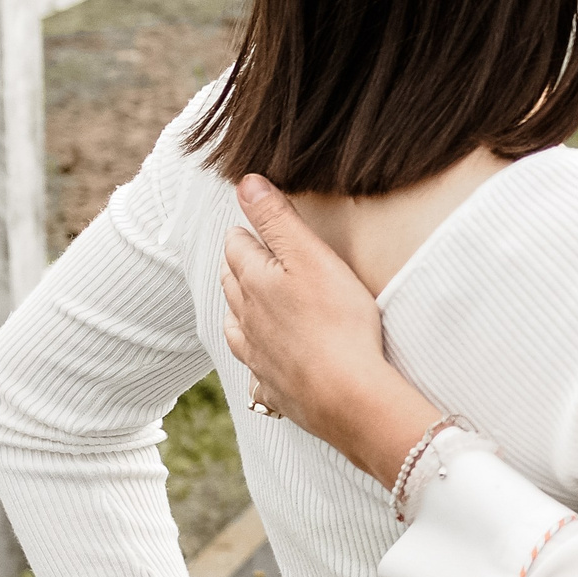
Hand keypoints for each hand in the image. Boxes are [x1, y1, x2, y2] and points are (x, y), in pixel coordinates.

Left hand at [221, 176, 440, 487]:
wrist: (345, 393)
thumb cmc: (338, 321)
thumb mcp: (312, 257)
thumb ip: (277, 219)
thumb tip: (245, 183)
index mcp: (255, 281)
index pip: (238, 246)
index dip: (245, 230)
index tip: (249, 223)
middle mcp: (247, 316)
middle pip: (232, 281)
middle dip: (237, 262)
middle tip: (245, 249)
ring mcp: (257, 352)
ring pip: (237, 319)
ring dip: (238, 302)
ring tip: (244, 291)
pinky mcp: (273, 382)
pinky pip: (251, 359)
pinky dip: (248, 345)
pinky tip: (254, 347)